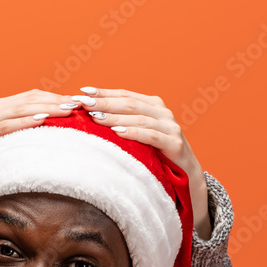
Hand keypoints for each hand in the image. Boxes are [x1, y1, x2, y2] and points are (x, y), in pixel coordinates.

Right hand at [0, 89, 77, 213]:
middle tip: (81, 104)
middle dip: (58, 100)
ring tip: (68, 109)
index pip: (33, 96)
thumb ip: (18, 130)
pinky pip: (6, 126)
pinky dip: (25, 121)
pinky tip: (42, 120)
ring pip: (21, 109)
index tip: (78, 101)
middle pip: (31, 99)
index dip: (56, 96)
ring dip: (47, 107)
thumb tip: (47, 132)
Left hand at [73, 87, 211, 239]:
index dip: (104, 92)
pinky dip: (134, 132)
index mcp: (152, 105)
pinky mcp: (174, 144)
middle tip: (83, 102)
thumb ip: (120, 122)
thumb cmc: (153, 154)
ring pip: (139, 118)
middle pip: (129, 103)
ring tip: (95, 117)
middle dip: (105, 102)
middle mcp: (162, 112)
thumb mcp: (136, 134)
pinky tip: (118, 132)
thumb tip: (88, 115)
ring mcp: (170, 127)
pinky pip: (152, 136)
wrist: (185, 175)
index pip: (124, 94)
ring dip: (115, 117)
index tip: (82, 91)